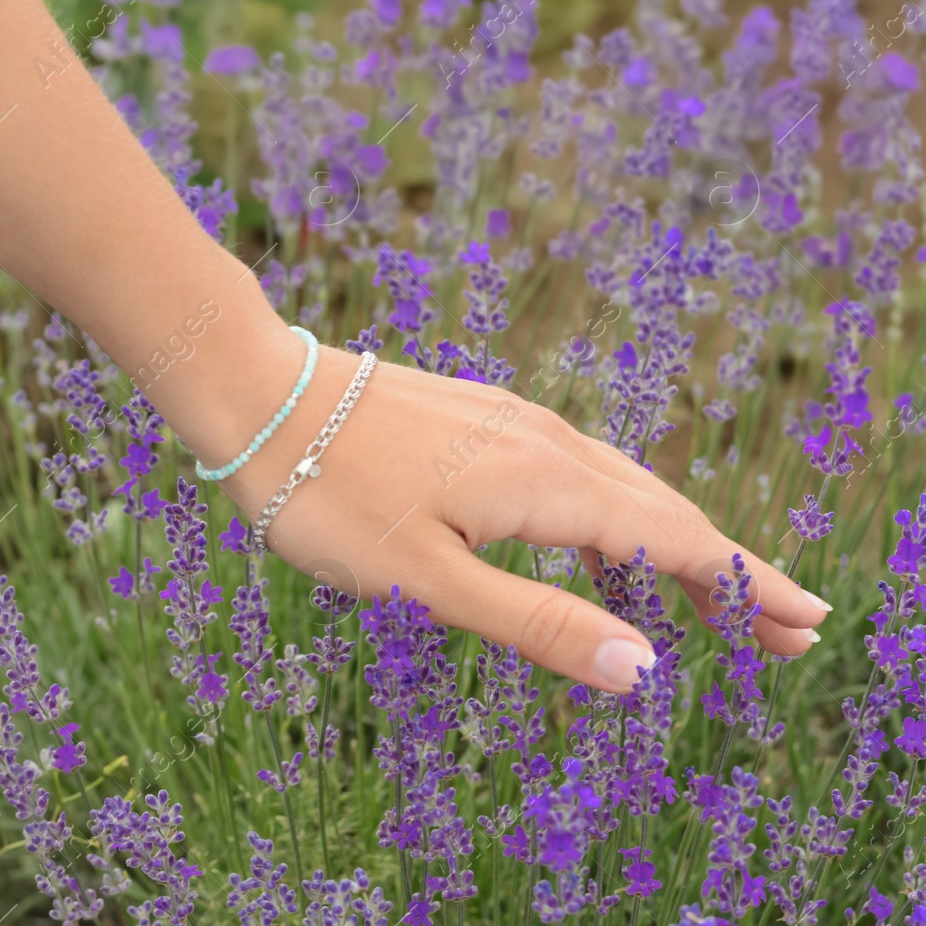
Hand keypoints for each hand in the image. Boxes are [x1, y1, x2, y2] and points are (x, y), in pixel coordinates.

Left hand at [205, 342, 831, 692]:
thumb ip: (535, 623)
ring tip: (713, 597)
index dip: (746, 588)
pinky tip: (606, 542)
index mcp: (546, 482)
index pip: (677, 541)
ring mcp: (513, 423)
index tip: (807, 626)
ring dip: (675, 543)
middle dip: (727, 574)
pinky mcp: (480, 420)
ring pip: (620, 489)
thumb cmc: (327, 495)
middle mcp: (547, 442)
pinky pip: (576, 471)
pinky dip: (617, 515)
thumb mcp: (427, 581)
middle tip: (785, 631)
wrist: (258, 395)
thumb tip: (643, 669)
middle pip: (663, 512)